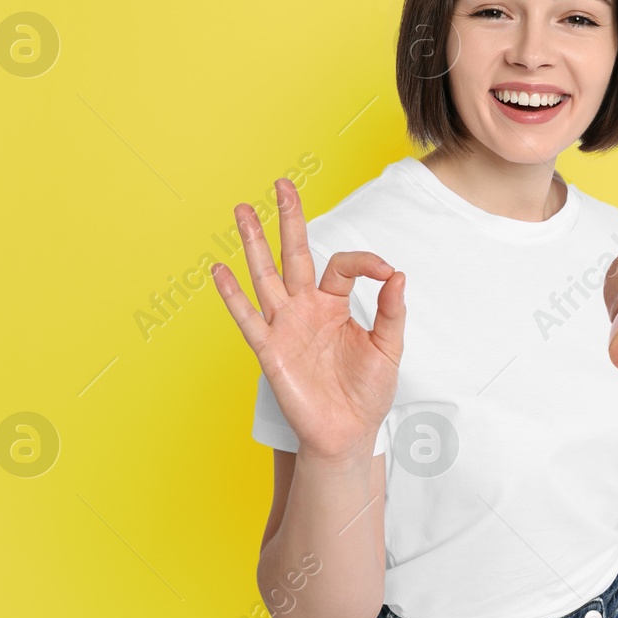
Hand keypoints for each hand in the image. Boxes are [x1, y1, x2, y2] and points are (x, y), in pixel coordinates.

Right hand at [212, 178, 406, 462]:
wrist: (347, 433)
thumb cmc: (367, 392)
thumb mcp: (389, 349)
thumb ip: (392, 311)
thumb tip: (398, 274)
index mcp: (336, 304)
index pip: (344, 266)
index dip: (366, 263)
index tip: (386, 273)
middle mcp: (307, 308)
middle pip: (294, 254)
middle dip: (289, 219)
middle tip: (282, 184)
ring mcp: (285, 326)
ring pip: (266, 275)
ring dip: (254, 243)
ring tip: (243, 209)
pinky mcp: (270, 349)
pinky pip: (249, 317)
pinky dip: (233, 295)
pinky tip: (219, 269)